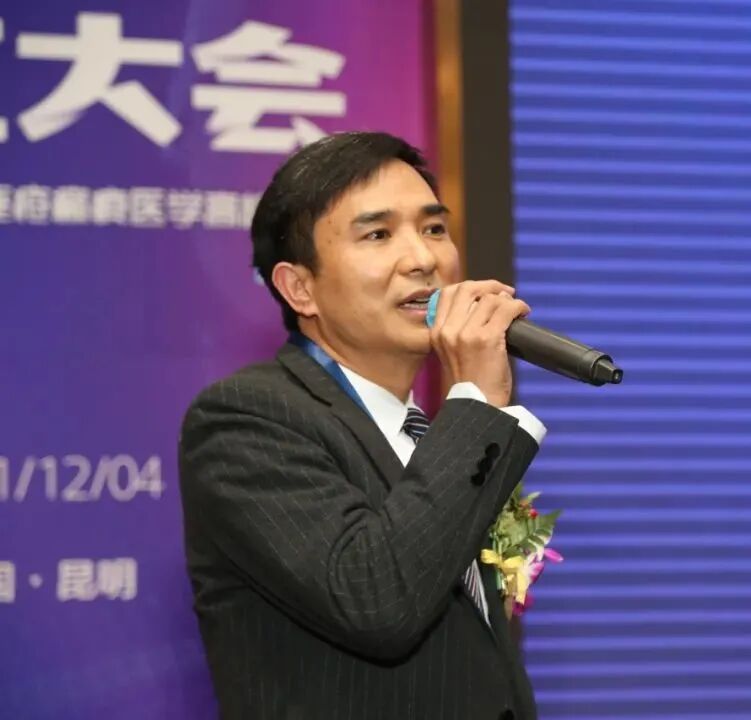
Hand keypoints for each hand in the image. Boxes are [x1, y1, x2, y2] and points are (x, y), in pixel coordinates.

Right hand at [429, 280, 530, 406]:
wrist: (478, 406)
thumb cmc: (471, 383)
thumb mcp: (451, 353)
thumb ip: (458, 329)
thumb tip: (486, 302)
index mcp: (436, 333)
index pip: (447, 294)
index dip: (470, 287)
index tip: (485, 292)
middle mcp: (448, 330)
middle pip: (467, 288)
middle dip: (489, 285)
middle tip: (505, 293)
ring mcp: (466, 334)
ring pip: (490, 299)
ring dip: (508, 300)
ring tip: (516, 310)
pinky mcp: (487, 339)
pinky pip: (506, 309)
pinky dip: (519, 307)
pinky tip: (524, 313)